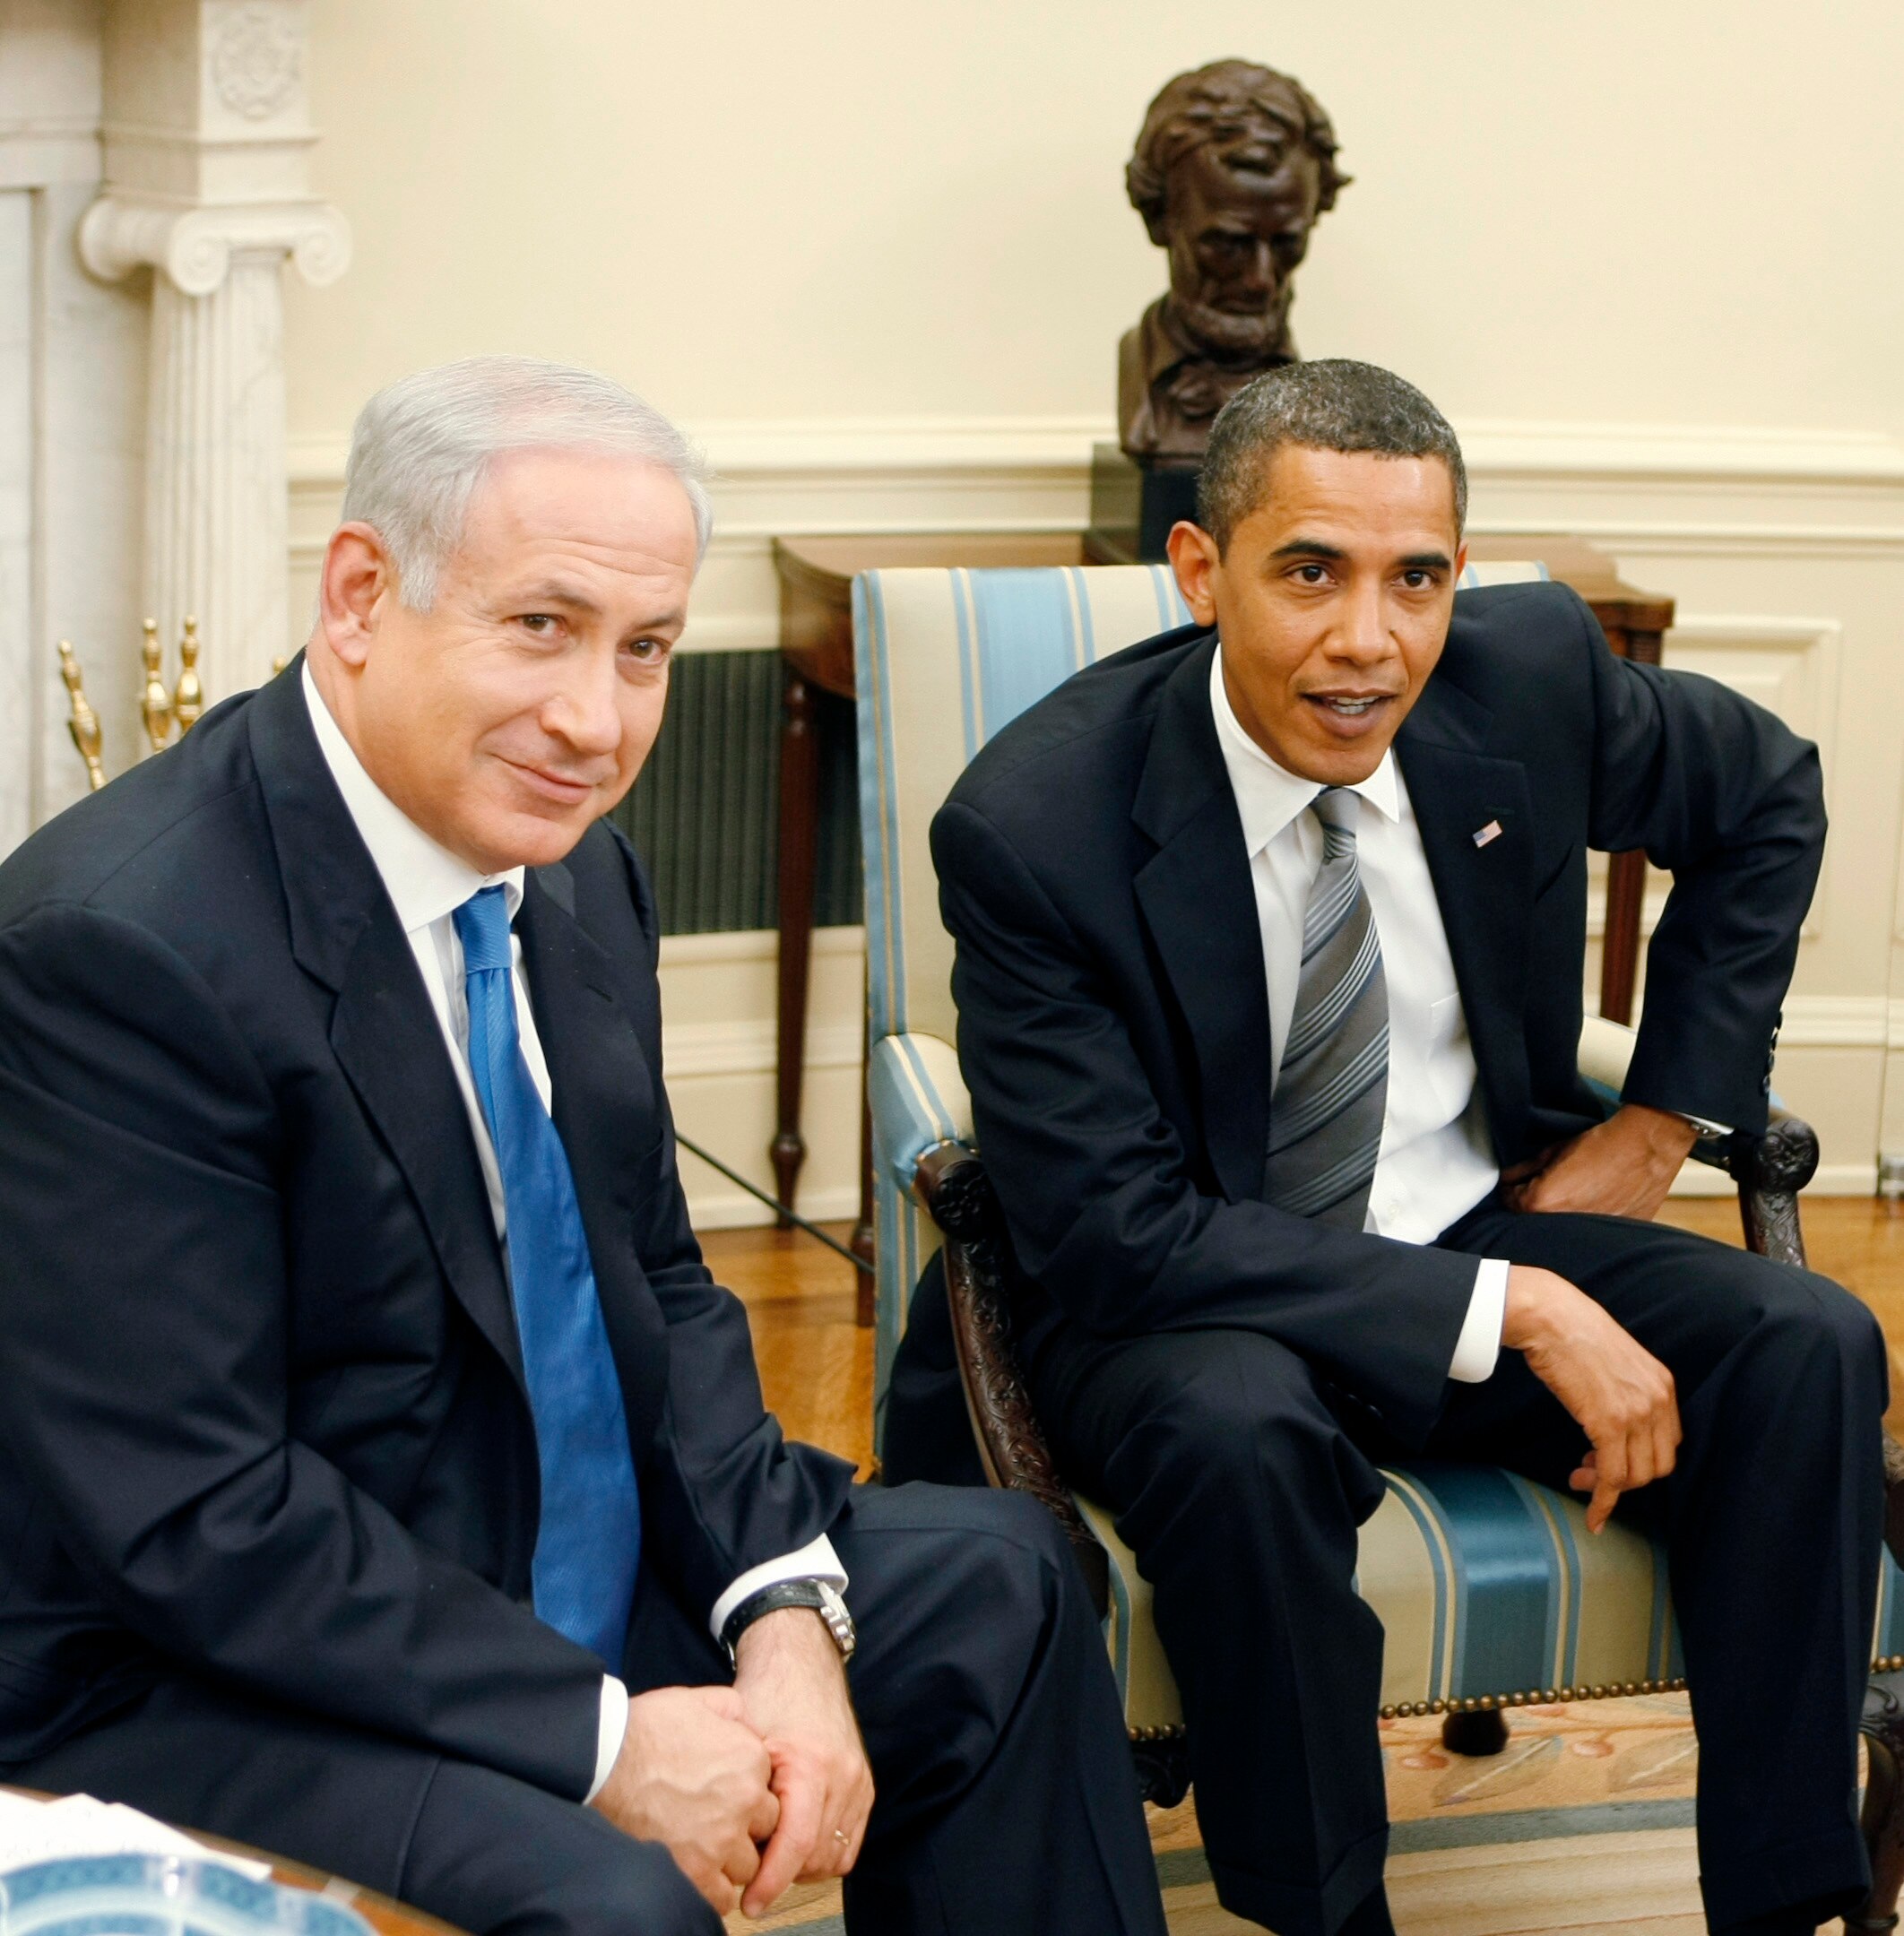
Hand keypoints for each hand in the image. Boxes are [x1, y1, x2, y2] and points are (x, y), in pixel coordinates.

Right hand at [590, 1684, 777, 1916]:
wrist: (605, 1760)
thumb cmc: (646, 1728)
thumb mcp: (698, 1700)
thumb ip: (733, 1712)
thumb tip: (746, 1728)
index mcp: (750, 1759)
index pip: (771, 1789)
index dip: (750, 1794)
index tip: (729, 1796)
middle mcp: (745, 1800)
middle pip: (766, 1829)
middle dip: (746, 1827)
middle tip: (717, 1822)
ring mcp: (721, 1839)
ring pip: (748, 1865)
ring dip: (731, 1860)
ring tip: (704, 1846)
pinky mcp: (694, 1871)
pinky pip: (722, 1896)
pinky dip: (713, 1888)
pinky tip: (697, 1870)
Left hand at [731, 1606, 873, 1915]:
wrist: (801, 1664)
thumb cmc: (767, 1698)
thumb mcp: (744, 1740)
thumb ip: (740, 1790)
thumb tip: (721, 1845)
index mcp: (810, 1765)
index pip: (795, 1844)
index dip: (770, 1882)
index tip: (750, 1903)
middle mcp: (842, 1776)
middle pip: (815, 1857)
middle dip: (783, 1874)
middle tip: (752, 1874)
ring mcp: (858, 1781)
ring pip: (835, 1855)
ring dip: (804, 1866)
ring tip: (773, 1855)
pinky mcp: (865, 1785)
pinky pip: (850, 1842)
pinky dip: (825, 1853)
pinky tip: (798, 1845)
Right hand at [1503, 1265, 1680, 1532]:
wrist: (1550, 1316)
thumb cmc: (1571, 1330)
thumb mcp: (1615, 1359)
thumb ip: (1625, 1388)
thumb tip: (1612, 1412)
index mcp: (1663, 1384)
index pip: (1668, 1443)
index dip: (1642, 1460)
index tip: (1612, 1459)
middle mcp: (1657, 1401)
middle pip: (1658, 1466)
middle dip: (1627, 1478)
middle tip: (1592, 1472)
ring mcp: (1636, 1413)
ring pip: (1636, 1476)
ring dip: (1608, 1487)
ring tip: (1580, 1477)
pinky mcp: (1609, 1423)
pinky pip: (1612, 1477)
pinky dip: (1602, 1501)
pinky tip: (1592, 1515)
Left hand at [1508, 1104, 1697, 1221]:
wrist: (1646, 1149)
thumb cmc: (1602, 1146)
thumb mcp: (1554, 1151)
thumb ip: (1525, 1168)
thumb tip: (1508, 1177)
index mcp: (1541, 1203)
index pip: (1512, 1202)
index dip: (1516, 1189)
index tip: (1522, 1183)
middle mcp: (1560, 1225)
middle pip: (1536, 1219)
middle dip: (1538, 1205)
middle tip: (1554, 1187)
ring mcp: (1587, 1234)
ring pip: (1563, 1228)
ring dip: (1563, 1215)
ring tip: (1579, 1194)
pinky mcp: (1612, 1237)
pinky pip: (1591, 1233)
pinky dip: (1589, 1221)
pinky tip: (1598, 1203)